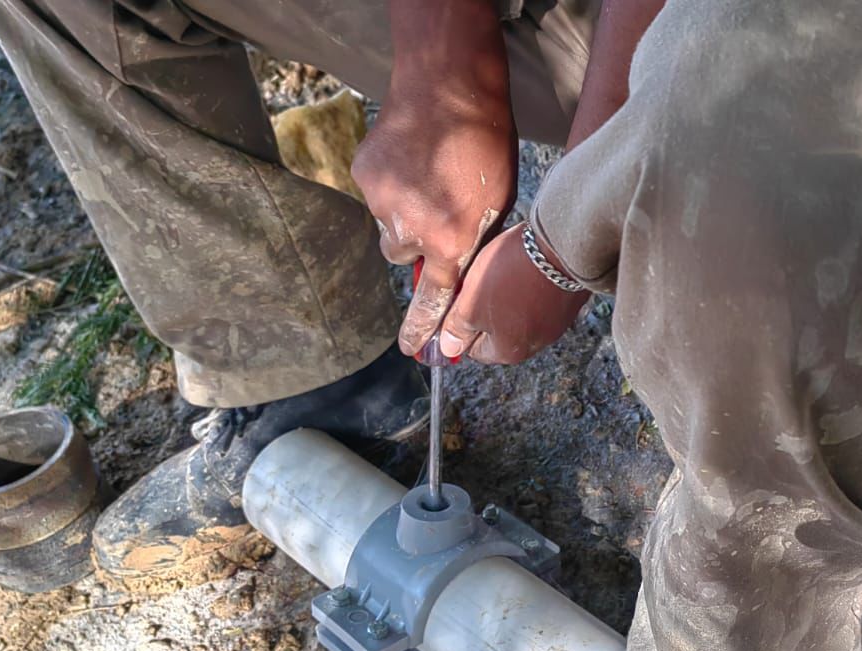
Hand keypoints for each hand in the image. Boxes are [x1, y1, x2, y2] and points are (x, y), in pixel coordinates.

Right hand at [351, 17, 517, 356]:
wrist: (449, 87)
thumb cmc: (486, 144)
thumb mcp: (496, 207)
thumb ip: (472, 245)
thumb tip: (456, 277)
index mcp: (451, 244)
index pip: (432, 303)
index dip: (422, 330)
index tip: (412, 352)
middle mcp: (412, 232)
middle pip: (404, 258)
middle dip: (417, 241)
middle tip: (437, 205)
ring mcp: (383, 204)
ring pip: (389, 226)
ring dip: (404, 212)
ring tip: (426, 176)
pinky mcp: (364, 176)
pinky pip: (376, 196)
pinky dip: (391, 183)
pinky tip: (411, 158)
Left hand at [438, 225, 588, 363]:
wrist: (560, 246)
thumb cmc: (512, 276)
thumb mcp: (471, 303)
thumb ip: (458, 329)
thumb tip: (449, 349)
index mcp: (509, 351)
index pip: (475, 350)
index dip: (461, 326)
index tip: (457, 304)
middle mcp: (535, 344)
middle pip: (498, 332)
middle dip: (485, 309)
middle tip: (476, 283)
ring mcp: (555, 323)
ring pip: (519, 314)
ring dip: (507, 296)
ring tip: (501, 270)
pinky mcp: (567, 301)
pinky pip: (539, 299)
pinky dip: (528, 286)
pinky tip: (523, 267)